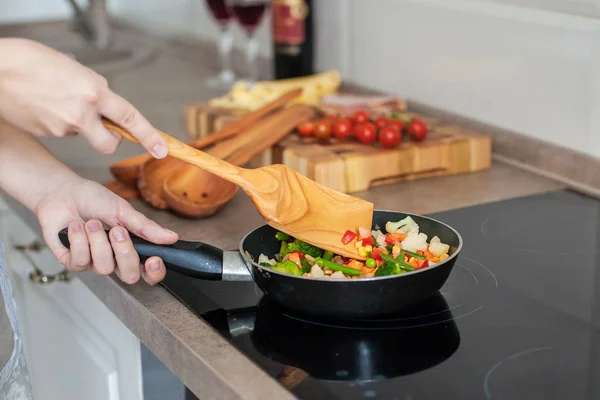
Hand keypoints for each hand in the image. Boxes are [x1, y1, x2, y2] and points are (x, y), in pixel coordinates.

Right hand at [0, 38, 167, 157]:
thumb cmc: (33, 62)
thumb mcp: (76, 69)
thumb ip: (96, 89)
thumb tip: (107, 104)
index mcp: (94, 92)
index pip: (130, 118)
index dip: (150, 136)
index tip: (163, 149)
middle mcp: (82, 113)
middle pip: (109, 143)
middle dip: (109, 140)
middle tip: (102, 128)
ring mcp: (63, 127)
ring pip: (82, 133)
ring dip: (77, 121)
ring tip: (55, 98)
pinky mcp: (47, 134)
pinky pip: (62, 131)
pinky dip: (57, 121)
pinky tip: (43, 105)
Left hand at [35, 177, 178, 284]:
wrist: (62, 193)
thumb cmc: (94, 200)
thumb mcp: (123, 210)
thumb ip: (145, 227)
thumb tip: (171, 237)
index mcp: (132, 247)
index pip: (149, 271)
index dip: (155, 272)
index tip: (153, 259)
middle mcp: (115, 259)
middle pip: (130, 276)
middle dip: (124, 252)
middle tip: (117, 231)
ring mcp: (94, 262)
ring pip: (104, 268)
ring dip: (98, 241)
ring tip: (91, 223)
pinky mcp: (72, 262)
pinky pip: (81, 262)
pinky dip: (79, 240)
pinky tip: (75, 227)